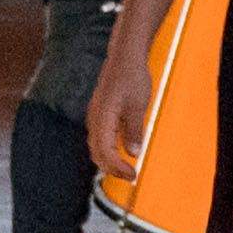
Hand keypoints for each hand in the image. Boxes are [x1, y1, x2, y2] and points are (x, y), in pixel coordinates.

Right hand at [86, 47, 155, 178]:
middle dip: (112, 168)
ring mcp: (95, 115)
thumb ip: (134, 130)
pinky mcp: (99, 113)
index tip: (132, 175)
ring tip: (125, 168)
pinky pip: (99, 137)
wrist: (125, 57)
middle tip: (130, 176)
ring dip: (109, 160)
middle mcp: (94, 118)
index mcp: (102, 118)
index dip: (117, 168)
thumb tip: (133, 153)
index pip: (104, 152)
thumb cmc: (132, 78)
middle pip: (96, 153)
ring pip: (96, 146)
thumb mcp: (138, 106)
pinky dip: (107, 150)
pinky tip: (119, 152)